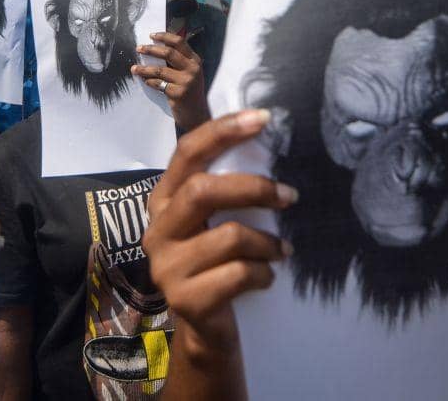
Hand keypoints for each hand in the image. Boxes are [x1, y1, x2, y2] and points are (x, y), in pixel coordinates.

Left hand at [132, 32, 209, 129]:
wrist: (196, 114)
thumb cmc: (189, 91)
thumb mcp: (190, 73)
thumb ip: (179, 60)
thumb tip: (157, 46)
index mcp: (195, 61)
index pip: (179, 42)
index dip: (164, 36)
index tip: (151, 35)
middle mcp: (192, 69)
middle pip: (168, 53)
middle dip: (151, 49)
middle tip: (138, 48)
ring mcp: (186, 82)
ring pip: (159, 70)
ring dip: (144, 69)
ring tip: (134, 68)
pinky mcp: (178, 93)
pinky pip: (158, 84)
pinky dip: (149, 81)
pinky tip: (144, 80)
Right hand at [142, 110, 296, 364]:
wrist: (205, 330)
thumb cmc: (217, 264)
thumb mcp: (214, 222)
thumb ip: (224, 188)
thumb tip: (267, 137)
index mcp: (164, 200)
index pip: (187, 152)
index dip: (223, 130)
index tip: (263, 117)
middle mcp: (157, 229)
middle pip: (202, 191)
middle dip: (253, 188)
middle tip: (290, 195)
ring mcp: (166, 266)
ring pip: (229, 236)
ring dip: (267, 243)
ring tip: (281, 251)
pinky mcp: (184, 299)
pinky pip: (238, 274)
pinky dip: (263, 274)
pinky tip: (266, 278)